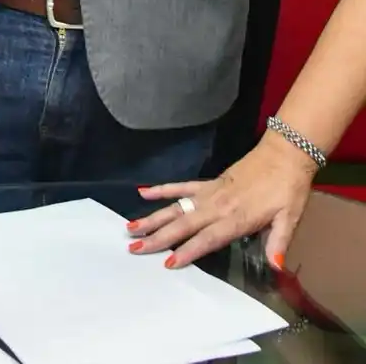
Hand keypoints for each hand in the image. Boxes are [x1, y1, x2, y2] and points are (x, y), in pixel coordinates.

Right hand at [127, 132, 316, 267]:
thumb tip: (276, 266)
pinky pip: (181, 186)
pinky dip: (162, 189)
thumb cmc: (288, 190)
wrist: (284, 155)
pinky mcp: (208, 183)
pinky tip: (142, 192)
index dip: (187, 250)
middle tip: (134, 247)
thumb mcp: (290, 218)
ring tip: (131, 226)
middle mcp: (217, 206)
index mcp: (237, 218)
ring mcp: (209, 193)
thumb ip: (278, 242)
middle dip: (158, 237)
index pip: (207, 238)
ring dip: (153, 217)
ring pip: (176, 207)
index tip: (168, 262)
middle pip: (183, 224)